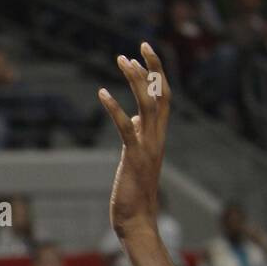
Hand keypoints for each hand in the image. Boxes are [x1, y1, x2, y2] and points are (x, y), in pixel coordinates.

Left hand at [99, 43, 170, 241]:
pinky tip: (102, 93)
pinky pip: (126, 127)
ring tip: (122, 60)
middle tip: (140, 45)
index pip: (163, 97)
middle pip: (161, 94)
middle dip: (152, 67)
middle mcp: (157, 138)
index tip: (144, 52)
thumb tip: (134, 118)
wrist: (137, 220)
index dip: (157, 73)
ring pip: (148, 105)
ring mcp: (148, 147)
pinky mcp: (134, 157)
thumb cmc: (133, 190)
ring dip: (136, 80)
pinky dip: (115, 108)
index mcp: (158, 136)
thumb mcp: (136, 155)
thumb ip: (138, 135)